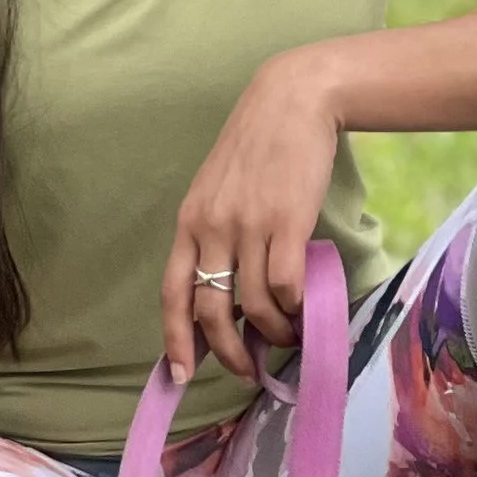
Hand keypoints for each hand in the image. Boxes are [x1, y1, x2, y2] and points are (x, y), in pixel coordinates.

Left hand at [160, 48, 341, 385]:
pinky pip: (285, 285)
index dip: (174, 340)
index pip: (172, 293)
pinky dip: (295, 307)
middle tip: (246, 370)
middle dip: (227, 352)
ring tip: (286, 335)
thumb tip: (224, 290)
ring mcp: (248, 225)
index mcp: (190, 222)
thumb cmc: (258, 147)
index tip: (178, 376)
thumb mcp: (219, 188)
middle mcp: (212, 227)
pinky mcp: (287, 221)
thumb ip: (215, 234)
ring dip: (272, 332)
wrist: (293, 101)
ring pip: (253, 304)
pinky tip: (303, 308)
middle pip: (210, 310)